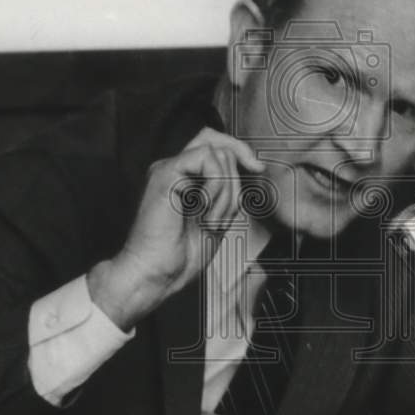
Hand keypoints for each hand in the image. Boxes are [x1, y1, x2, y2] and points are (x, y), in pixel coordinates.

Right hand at [88, 128, 264, 330]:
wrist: (156, 274)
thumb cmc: (181, 256)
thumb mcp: (218, 218)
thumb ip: (229, 191)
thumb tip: (249, 168)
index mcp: (186, 178)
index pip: (216, 145)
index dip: (240, 150)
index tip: (258, 169)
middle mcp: (176, 169)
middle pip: (216, 139)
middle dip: (237, 170)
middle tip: (233, 205)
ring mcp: (169, 169)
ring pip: (217, 152)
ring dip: (226, 190)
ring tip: (213, 220)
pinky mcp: (166, 173)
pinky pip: (206, 160)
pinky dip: (217, 187)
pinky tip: (206, 212)